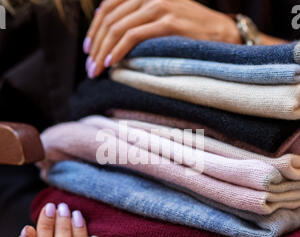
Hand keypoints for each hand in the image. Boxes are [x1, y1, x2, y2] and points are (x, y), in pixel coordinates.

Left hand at [83, 0, 240, 77]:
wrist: (222, 34)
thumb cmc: (189, 31)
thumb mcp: (160, 18)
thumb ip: (138, 20)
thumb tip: (112, 37)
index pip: (108, 7)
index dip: (93, 29)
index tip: (88, 50)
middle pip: (110, 19)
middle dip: (95, 45)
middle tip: (89, 67)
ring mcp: (159, 6)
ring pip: (118, 28)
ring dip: (103, 51)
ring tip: (96, 70)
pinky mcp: (168, 22)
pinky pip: (134, 36)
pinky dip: (119, 50)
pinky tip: (111, 63)